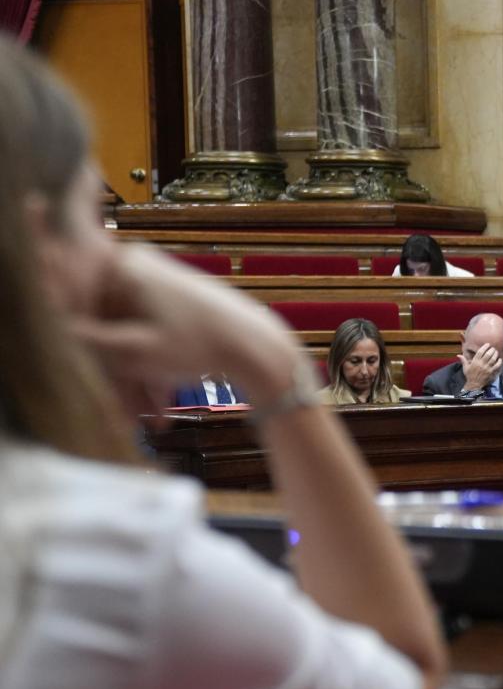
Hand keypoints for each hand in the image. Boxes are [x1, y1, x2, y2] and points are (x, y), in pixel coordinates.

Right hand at [68, 243, 300, 412]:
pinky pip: (154, 335)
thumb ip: (89, 339)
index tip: (85, 380)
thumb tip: (56, 329)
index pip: (82, 307)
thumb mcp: (133, 350)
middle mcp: (138, 267)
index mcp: (122, 266)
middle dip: (118, 375)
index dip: (80, 347)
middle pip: (110, 326)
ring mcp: (158, 283)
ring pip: (133, 336)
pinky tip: (163, 408)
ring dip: (139, 379)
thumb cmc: (199, 345)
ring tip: (151, 421)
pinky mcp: (177, 302)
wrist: (259, 347)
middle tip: (125, 418)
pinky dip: (156, 367)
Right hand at [460, 345, 502, 392]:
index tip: (488, 344)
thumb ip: (463, 360)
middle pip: (488, 354)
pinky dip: (499, 362)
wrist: (474, 384)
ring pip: (493, 359)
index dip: (485, 347)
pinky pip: (497, 365)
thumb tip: (458, 355)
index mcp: (475, 361)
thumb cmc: (470, 375)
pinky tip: (499, 359)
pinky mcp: (491, 372)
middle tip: (493, 348)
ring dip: (495, 354)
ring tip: (496, 352)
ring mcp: (487, 368)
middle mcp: (481, 364)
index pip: (480, 352)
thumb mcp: (465, 367)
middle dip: (491, 349)